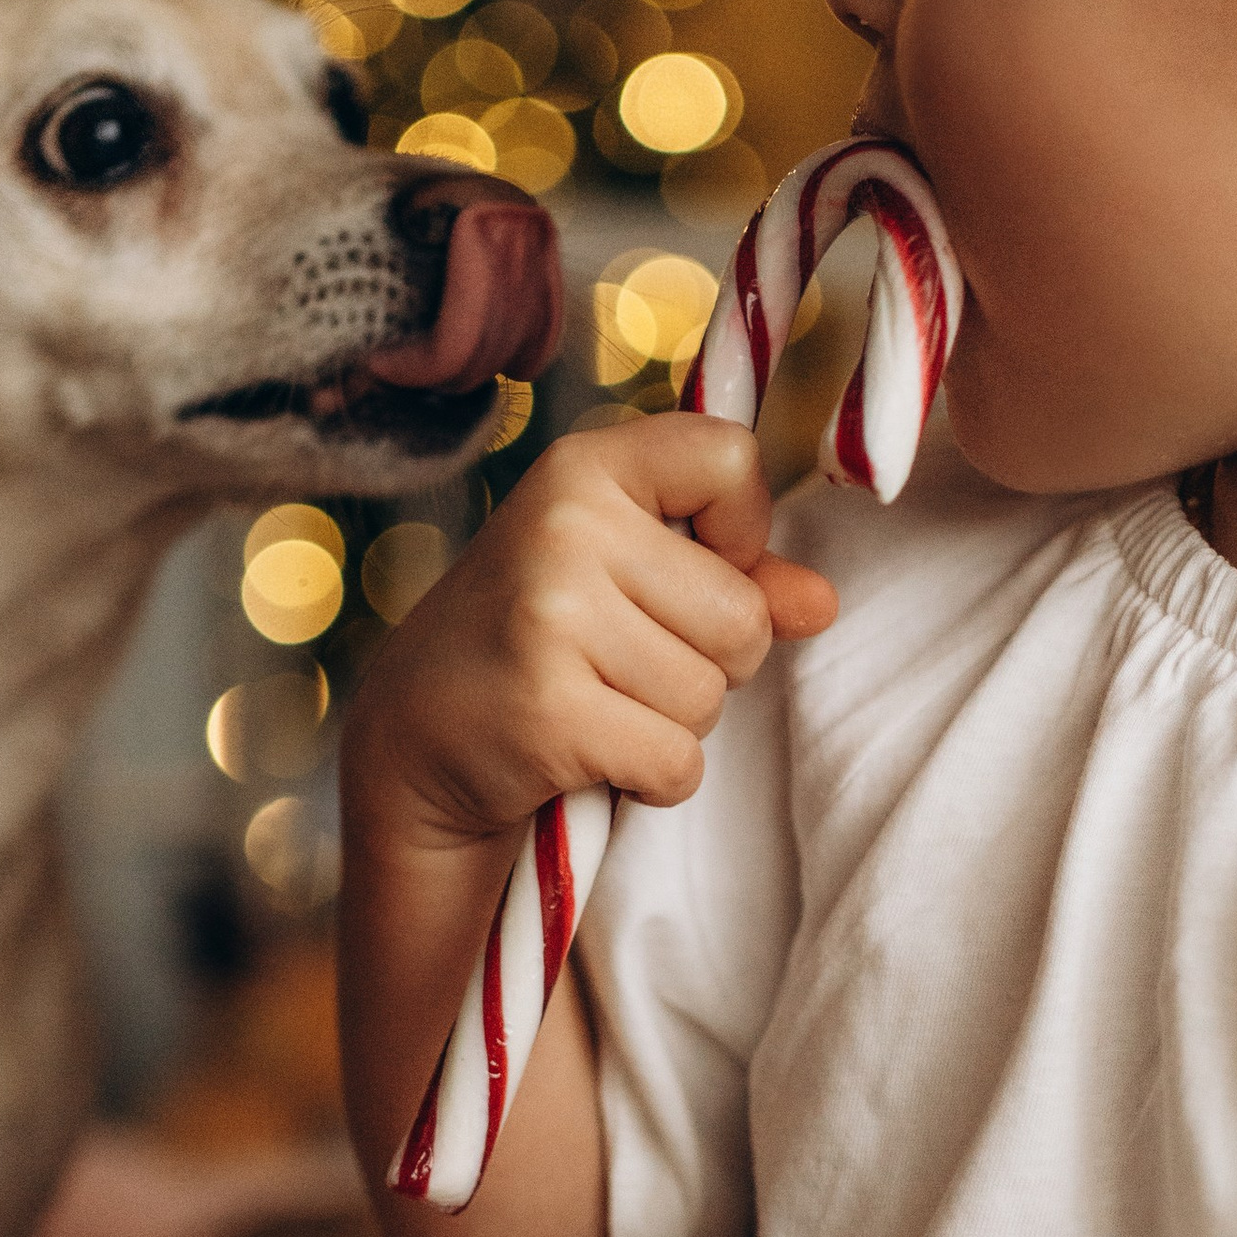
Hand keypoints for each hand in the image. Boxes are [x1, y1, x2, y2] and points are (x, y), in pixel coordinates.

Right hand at [344, 414, 837, 854]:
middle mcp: (565, 526)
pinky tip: (590, 755)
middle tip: (622, 665)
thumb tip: (822, 602)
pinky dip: (652, 779)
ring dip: (673, 723)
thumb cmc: (536, 643)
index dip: (740, 530)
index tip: (691, 563)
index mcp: (584, 469)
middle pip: (742, 614)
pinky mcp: (548, 712)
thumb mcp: (624, 579)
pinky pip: (679, 761)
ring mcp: (551, 617)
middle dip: (709, 661)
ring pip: (711, 694)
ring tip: (597, 705)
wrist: (415, 742)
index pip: (730, 457)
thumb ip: (732, 575)